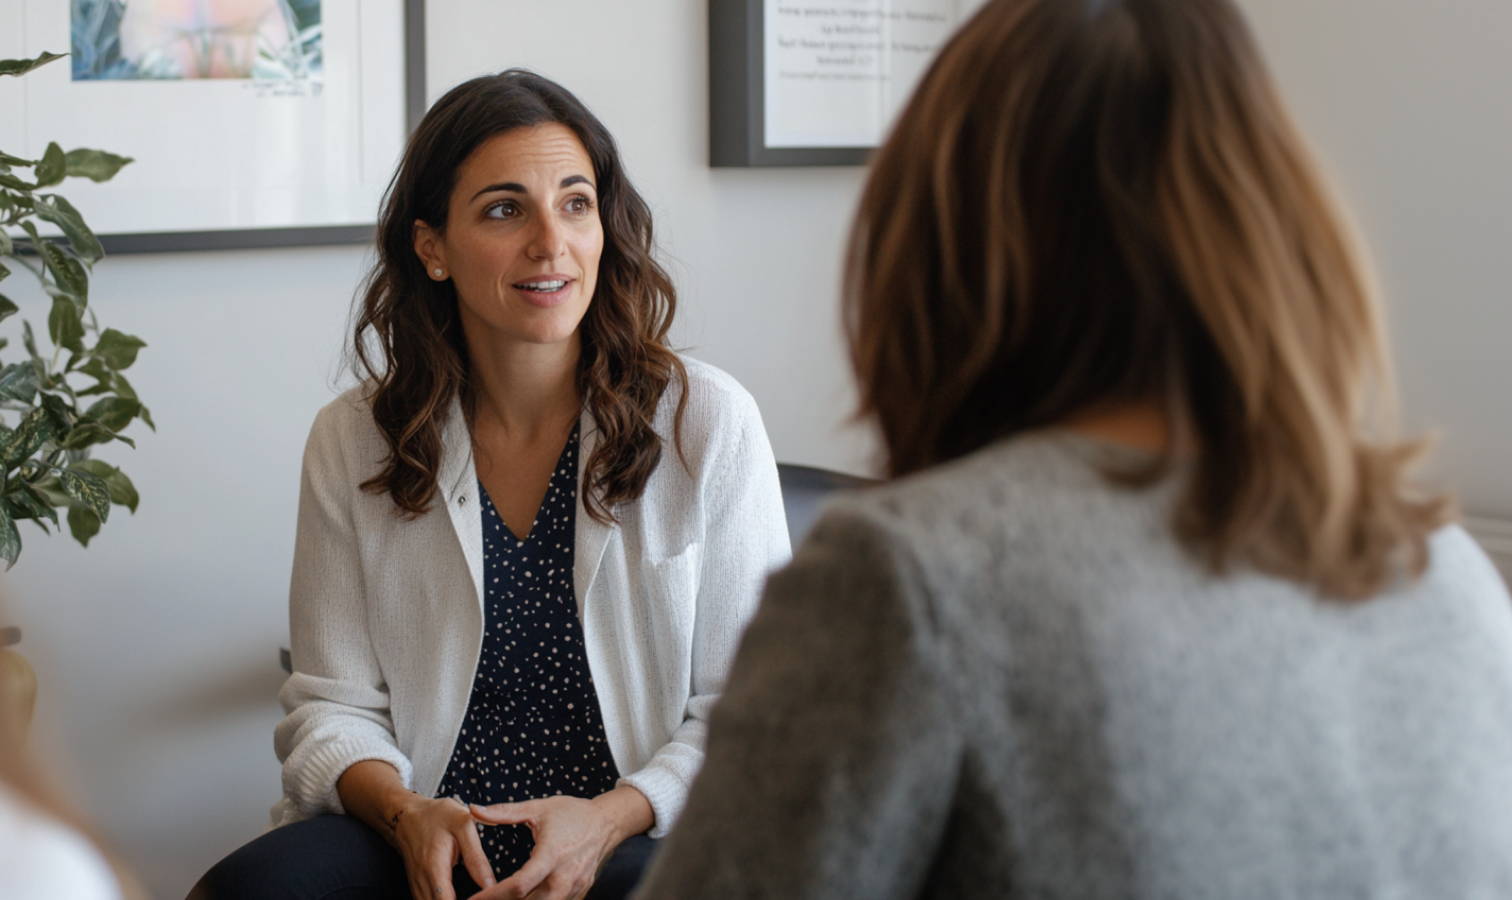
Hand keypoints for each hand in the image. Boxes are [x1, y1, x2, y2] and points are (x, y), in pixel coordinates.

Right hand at [335, 761, 496, 899]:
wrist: (406, 814)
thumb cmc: (437, 816)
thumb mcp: (463, 826)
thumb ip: (476, 857)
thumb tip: (491, 884)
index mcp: (434, 868)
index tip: (485, 899)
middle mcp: (422, 881)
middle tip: (485, 897)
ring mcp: (417, 886)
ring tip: (473, 896)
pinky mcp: (417, 887)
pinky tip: (457, 898)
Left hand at [468, 787, 652, 899]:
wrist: (606, 822)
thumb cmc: (572, 813)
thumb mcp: (537, 808)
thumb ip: (504, 812)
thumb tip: (474, 809)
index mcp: (552, 854)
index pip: (520, 884)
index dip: (493, 895)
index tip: (474, 899)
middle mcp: (565, 875)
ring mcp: (575, 887)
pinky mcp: (580, 892)